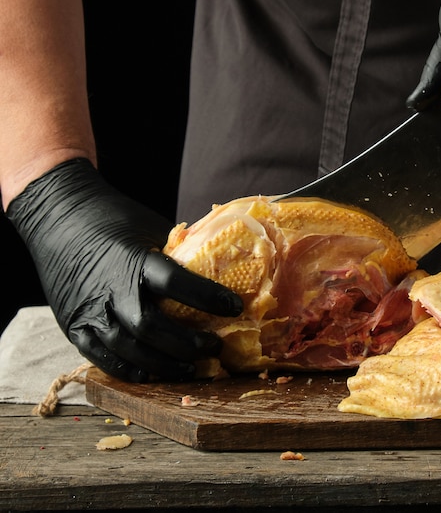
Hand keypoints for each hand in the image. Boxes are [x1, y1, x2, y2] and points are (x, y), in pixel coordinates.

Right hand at [6, 158, 242, 381]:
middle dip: (187, 343)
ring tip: (191, 368)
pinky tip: (151, 374)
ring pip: (128, 349)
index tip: (234, 307)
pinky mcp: (73, 325)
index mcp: (134, 259)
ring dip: (163, 364)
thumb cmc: (112, 219)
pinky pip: (101, 358)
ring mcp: (89, 310)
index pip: (175, 283)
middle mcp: (110, 288)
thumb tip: (214, 268)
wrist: (57, 216)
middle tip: (214, 347)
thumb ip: (175, 253)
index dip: (208, 298)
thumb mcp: (149, 227)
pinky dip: (129, 370)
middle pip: (151, 327)